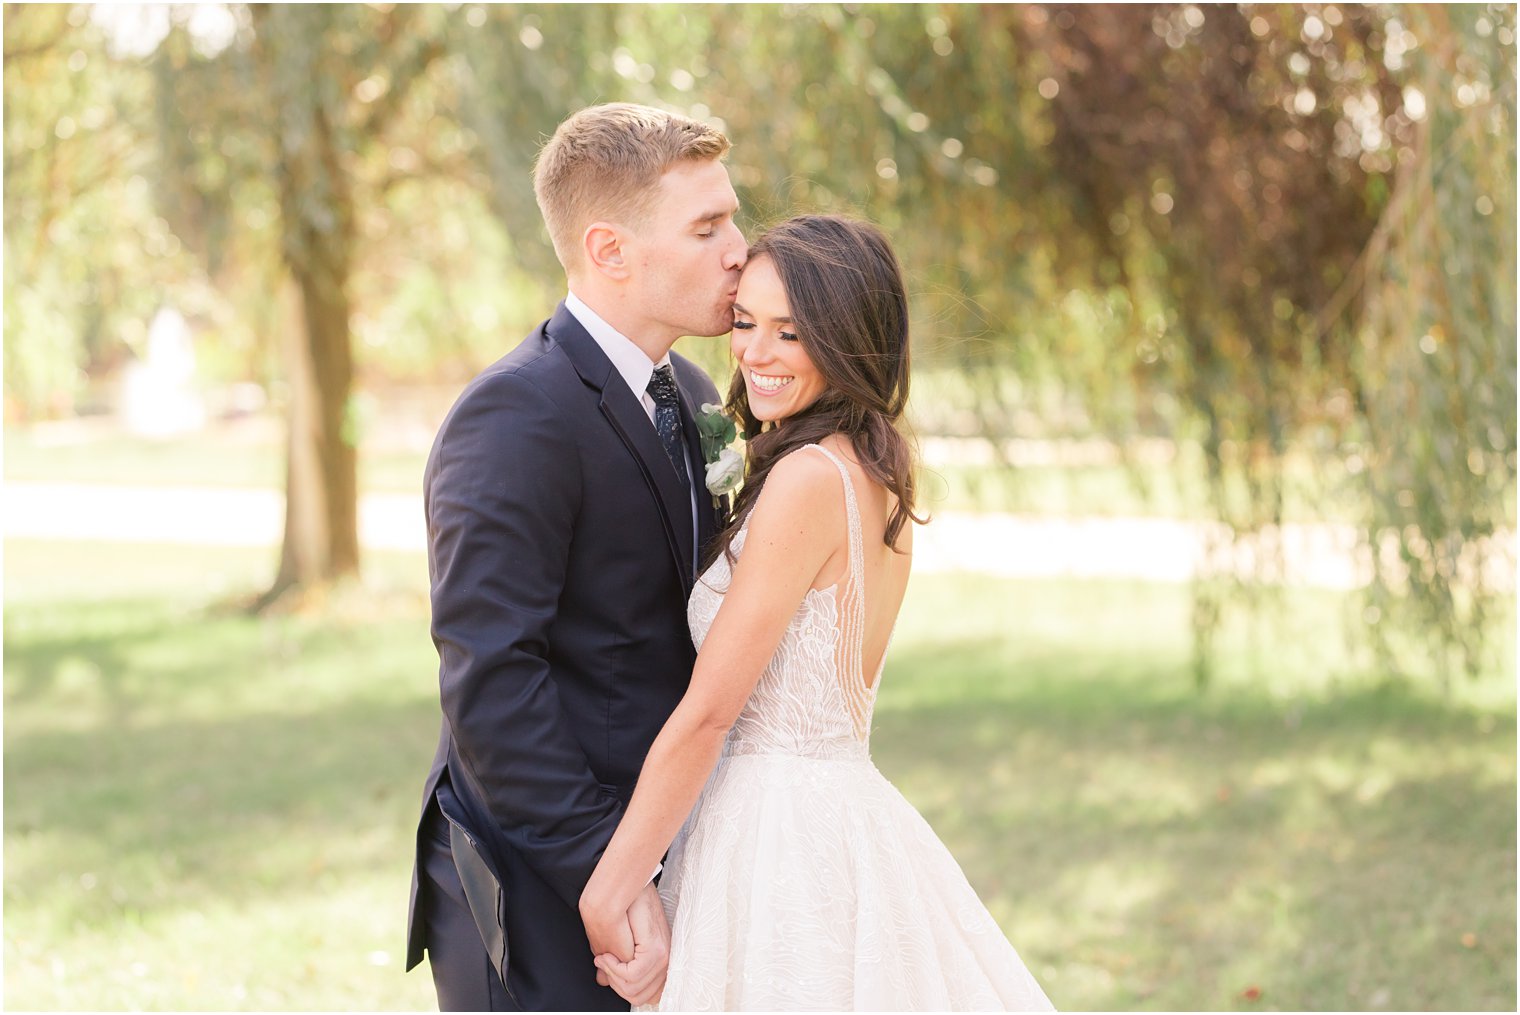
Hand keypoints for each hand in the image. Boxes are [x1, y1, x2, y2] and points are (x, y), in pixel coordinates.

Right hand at [592, 882, 668, 1005]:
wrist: (629, 890)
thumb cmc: (626, 910)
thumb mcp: (620, 943)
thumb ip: (616, 965)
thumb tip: (604, 981)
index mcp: (660, 963)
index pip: (648, 997)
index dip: (622, 990)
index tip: (608, 972)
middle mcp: (665, 962)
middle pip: (638, 997)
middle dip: (614, 985)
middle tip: (604, 964)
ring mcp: (663, 956)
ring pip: (634, 988)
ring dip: (612, 975)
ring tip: (605, 957)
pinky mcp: (655, 949)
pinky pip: (632, 974)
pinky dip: (614, 968)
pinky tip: (607, 955)